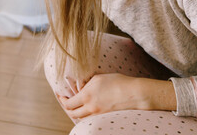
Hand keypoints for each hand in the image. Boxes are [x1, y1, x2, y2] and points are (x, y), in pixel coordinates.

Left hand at [59, 74, 174, 118]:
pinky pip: (91, 119)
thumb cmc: (118, 82)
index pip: (68, 104)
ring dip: (76, 112)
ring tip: (76, 105)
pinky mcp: (106, 117)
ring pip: (82, 118)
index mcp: (87, 96)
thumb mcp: (98, 78)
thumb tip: (80, 87)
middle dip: (67, 108)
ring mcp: (99, 115)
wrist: (135, 94)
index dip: (62, 100)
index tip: (61, 95)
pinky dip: (86, 115)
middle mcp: (91, 108)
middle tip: (65, 101)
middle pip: (73, 114)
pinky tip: (87, 109)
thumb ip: (87, 85)